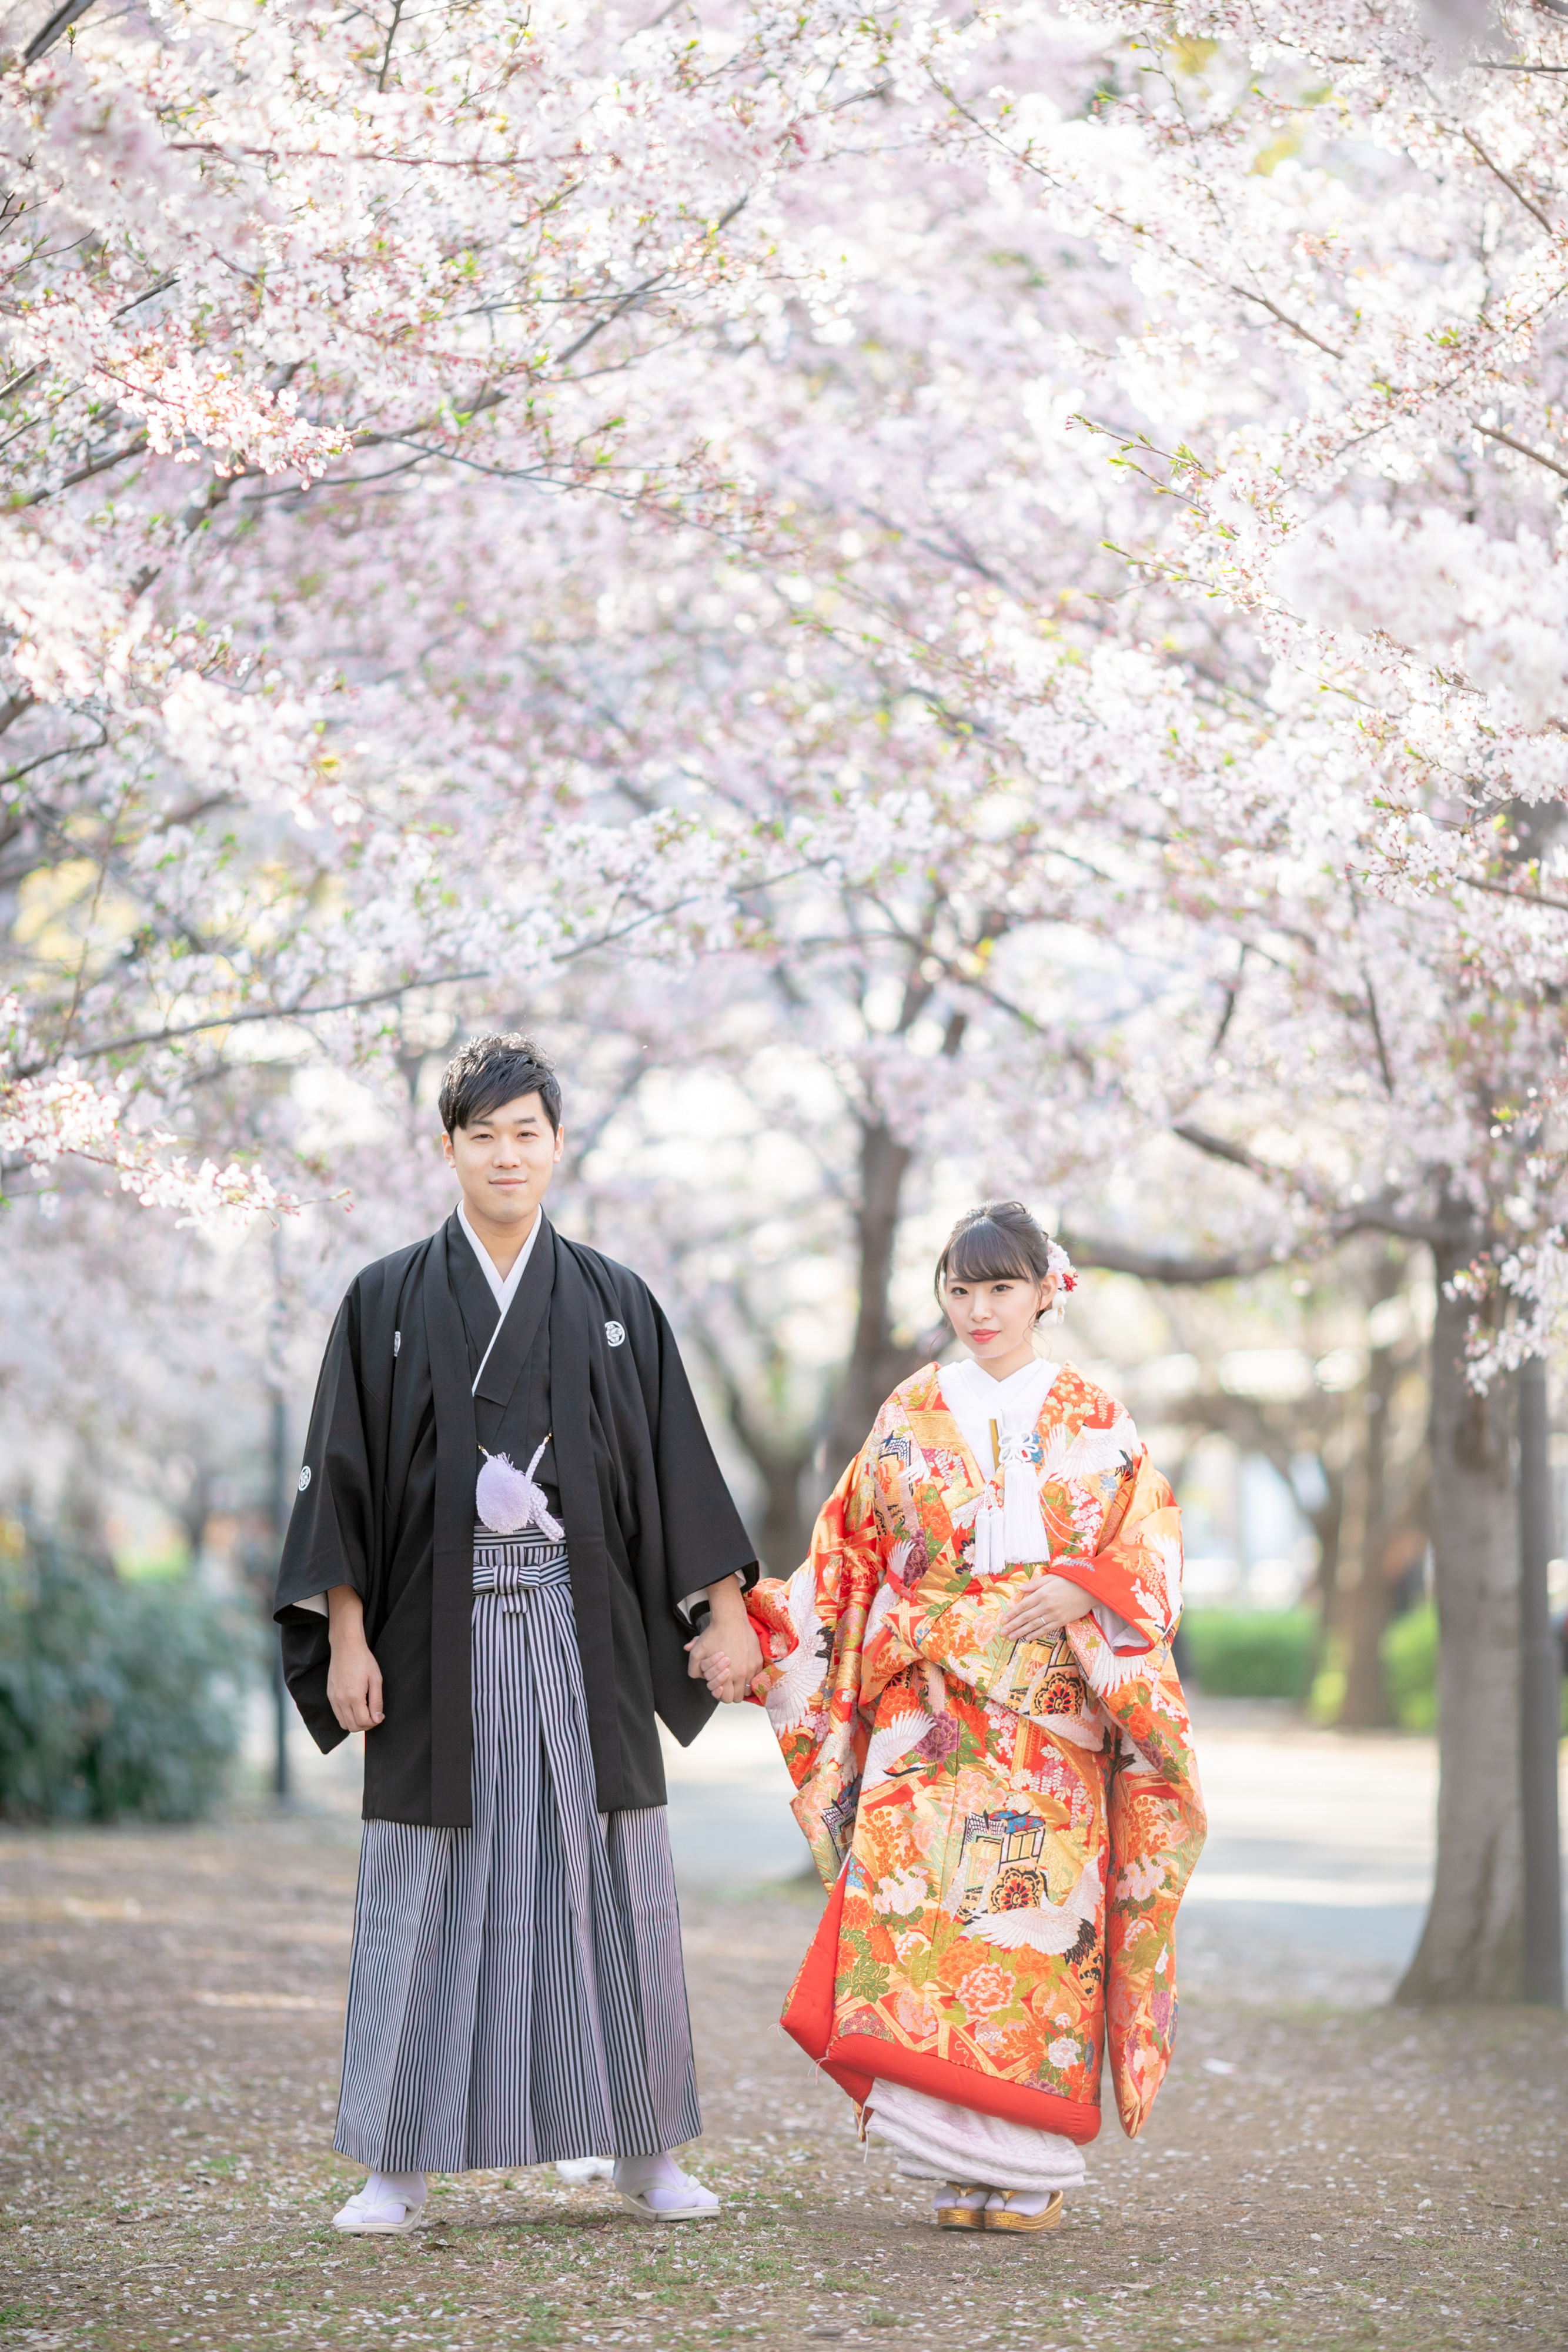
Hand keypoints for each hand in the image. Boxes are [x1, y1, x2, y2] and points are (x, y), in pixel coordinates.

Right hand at [326, 1585, 384, 1731]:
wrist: (346, 1647)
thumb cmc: (363, 1660)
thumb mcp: (376, 1679)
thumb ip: (377, 1701)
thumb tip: (378, 1719)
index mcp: (353, 1696)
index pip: (363, 1722)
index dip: (374, 1722)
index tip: (380, 1716)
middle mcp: (340, 1700)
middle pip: (352, 1726)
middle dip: (365, 1725)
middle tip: (374, 1715)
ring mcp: (333, 1698)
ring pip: (343, 1723)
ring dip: (355, 1722)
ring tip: (365, 1711)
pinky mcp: (329, 1695)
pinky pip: (337, 1714)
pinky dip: (347, 1716)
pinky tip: (356, 1707)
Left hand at [685, 1573, 764, 1702]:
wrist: (730, 1619)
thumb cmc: (714, 1635)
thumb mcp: (697, 1651)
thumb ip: (694, 1668)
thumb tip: (697, 1676)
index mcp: (727, 1675)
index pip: (727, 1698)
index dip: (722, 1695)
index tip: (721, 1687)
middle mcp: (742, 1674)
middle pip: (738, 1697)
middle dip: (732, 1692)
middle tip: (728, 1683)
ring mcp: (752, 1667)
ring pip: (749, 1688)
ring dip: (743, 1685)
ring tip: (736, 1676)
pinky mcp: (759, 1660)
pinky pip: (758, 1677)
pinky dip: (752, 1676)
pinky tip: (744, 1668)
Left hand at [999, 1572, 1094, 1642]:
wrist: (1089, 1590)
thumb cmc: (1069, 1581)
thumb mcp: (1051, 1577)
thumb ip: (1035, 1583)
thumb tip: (1020, 1588)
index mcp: (1042, 1593)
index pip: (1023, 1605)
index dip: (1013, 1613)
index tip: (1004, 1620)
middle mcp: (1046, 1605)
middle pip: (1026, 1617)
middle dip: (1013, 1625)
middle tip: (1003, 1632)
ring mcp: (1054, 1615)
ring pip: (1034, 1625)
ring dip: (1021, 1632)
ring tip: (1011, 1637)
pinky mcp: (1062, 1621)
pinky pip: (1046, 1629)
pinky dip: (1036, 1634)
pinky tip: (1028, 1638)